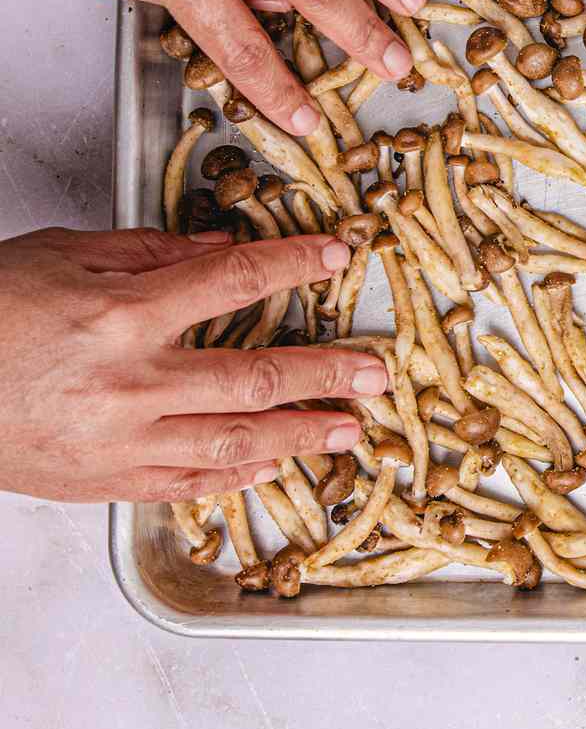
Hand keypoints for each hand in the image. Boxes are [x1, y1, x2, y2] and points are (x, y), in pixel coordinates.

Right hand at [0, 226, 389, 502]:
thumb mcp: (63, 254)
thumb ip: (151, 251)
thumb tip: (225, 246)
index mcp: (122, 314)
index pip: (234, 280)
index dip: (294, 264)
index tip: (337, 256)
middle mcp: (131, 382)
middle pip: (255, 376)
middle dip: (328, 374)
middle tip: (377, 374)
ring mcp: (120, 440)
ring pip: (235, 440)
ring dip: (302, 434)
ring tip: (350, 429)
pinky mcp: (104, 481)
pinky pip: (187, 482)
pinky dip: (237, 475)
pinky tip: (274, 463)